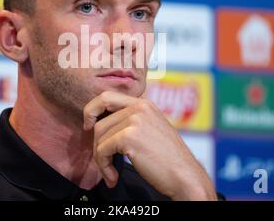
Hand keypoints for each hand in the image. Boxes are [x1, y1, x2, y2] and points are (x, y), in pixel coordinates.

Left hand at [83, 91, 216, 199]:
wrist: (185, 176)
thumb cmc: (168, 159)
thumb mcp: (152, 129)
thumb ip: (132, 121)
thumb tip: (100, 124)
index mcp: (144, 103)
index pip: (106, 96)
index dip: (91, 110)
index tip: (88, 126)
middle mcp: (139, 107)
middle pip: (100, 121)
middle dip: (96, 143)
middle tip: (103, 160)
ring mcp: (135, 120)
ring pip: (99, 137)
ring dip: (101, 159)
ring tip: (111, 172)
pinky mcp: (130, 136)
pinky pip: (102, 150)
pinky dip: (104, 167)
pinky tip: (113, 177)